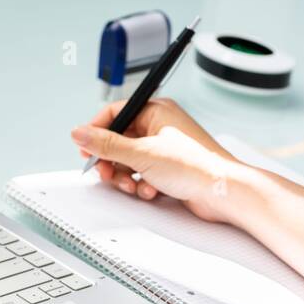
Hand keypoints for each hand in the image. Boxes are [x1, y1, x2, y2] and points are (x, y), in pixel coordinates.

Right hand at [70, 97, 243, 222]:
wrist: (223, 192)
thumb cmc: (196, 166)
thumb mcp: (141, 153)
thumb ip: (106, 144)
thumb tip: (80, 133)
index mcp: (156, 110)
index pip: (115, 113)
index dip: (97, 132)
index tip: (85, 148)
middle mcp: (159, 126)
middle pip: (118, 141)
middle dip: (112, 161)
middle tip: (107, 173)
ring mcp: (163, 148)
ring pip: (128, 161)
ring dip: (126, 177)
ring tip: (134, 185)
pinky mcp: (167, 169)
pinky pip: (141, 174)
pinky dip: (141, 184)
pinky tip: (151, 190)